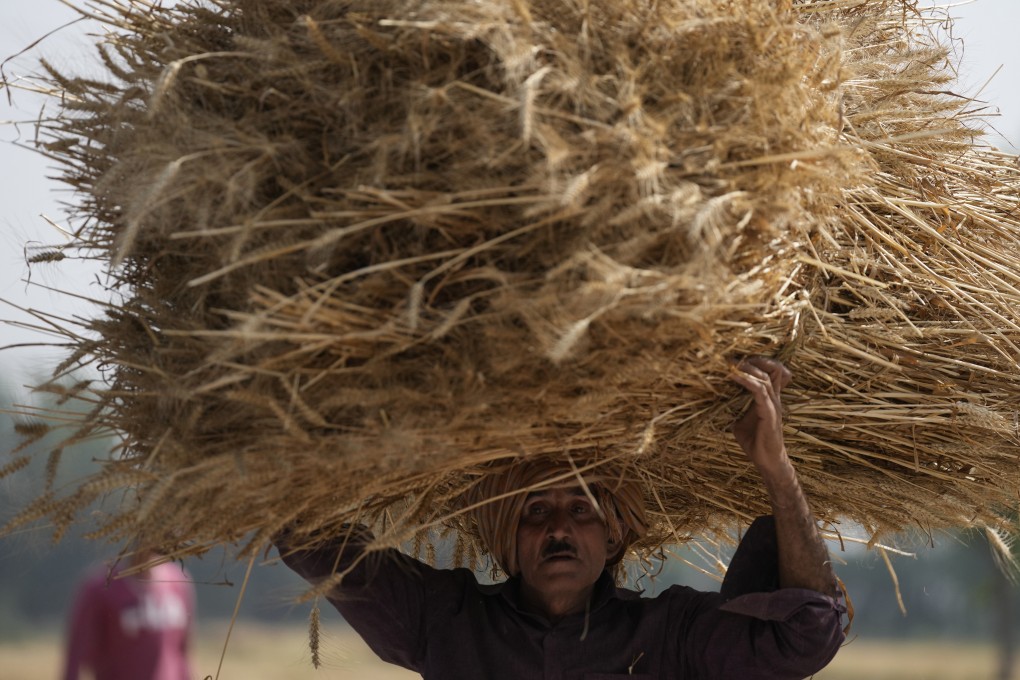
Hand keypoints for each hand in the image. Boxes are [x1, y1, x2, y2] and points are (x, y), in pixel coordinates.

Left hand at [729, 356, 791, 475]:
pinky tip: (734, 376)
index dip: (758, 361)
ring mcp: (774, 405)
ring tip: (731, 363)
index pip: (772, 371)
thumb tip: (714, 403)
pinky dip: (747, 381)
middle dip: (755, 359)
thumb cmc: (754, 442)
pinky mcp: (770, 413)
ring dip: (748, 368)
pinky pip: (760, 392)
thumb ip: (733, 409)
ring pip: (766, 378)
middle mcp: (774, 398)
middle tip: (734, 357)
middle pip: (774, 368)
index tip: (737, 357)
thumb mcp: (739, 421)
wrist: (767, 461)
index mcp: (769, 398)